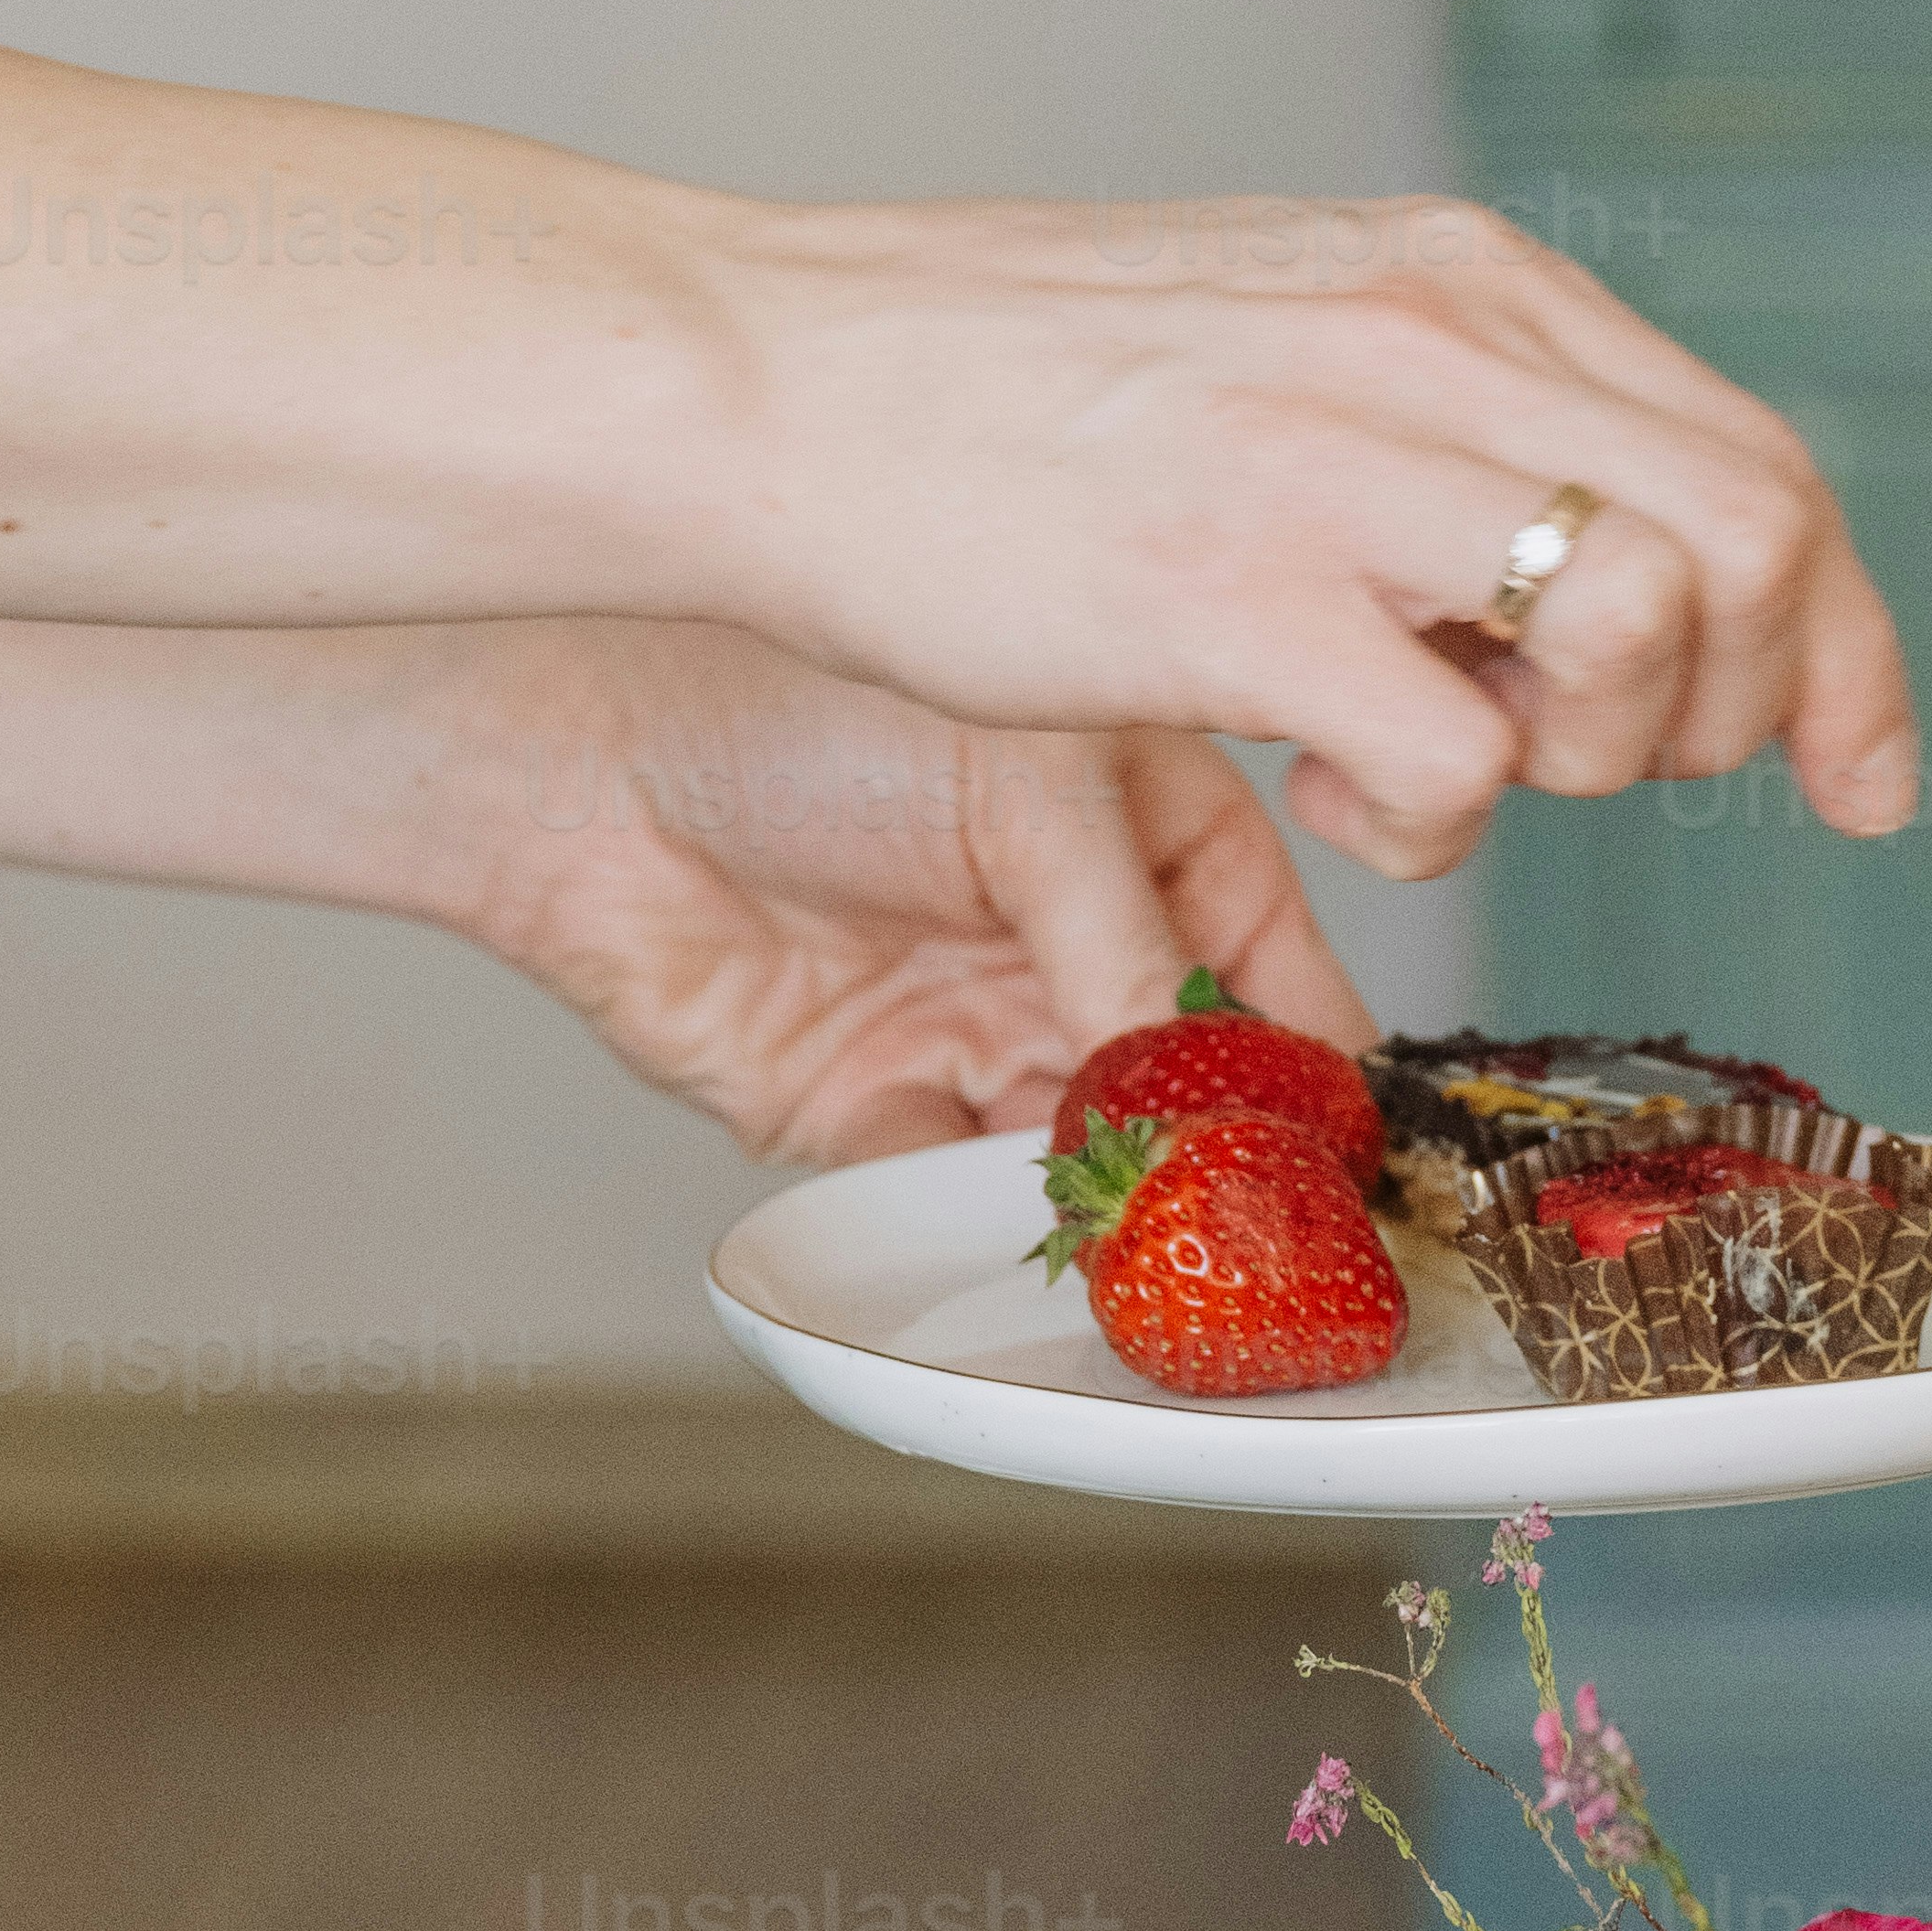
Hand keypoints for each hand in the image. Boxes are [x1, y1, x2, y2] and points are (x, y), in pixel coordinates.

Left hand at [442, 623, 1368, 1165]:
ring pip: (1085, 1150)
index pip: (1273, 967)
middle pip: (1189, 1082)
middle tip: (1262, 1222)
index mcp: (1145, 833)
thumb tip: (1225, 1081)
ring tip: (1145, 1231)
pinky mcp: (870, 1110)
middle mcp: (1071, 940)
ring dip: (1113, 1198)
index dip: (1313, 1058)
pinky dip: (987, 1217)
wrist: (583, 755)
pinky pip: (957, 1188)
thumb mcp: (1030, 790)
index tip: (1348, 1144)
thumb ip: (1135, 944)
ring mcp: (974, 1028)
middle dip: (1223, 1157)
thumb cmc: (804, 699)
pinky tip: (1011, 1215)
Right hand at [722, 195, 1923, 886]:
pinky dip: (1439, 824)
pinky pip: (1465, 758)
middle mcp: (1434, 348)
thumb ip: (1451, 412)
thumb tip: (1595, 549)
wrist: (760, 376)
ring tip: (1454, 760)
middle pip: (1761, 548)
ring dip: (1595, 754)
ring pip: (1649, 632)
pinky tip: (1334, 799)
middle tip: (1623, 777)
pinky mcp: (1234, 599)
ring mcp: (1338, 469)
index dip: (1850, 645)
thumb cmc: (990, 388)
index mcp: (1460, 282)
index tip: (1858, 768)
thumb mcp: (1284, 329)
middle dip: (1755, 710)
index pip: (1762, 464)